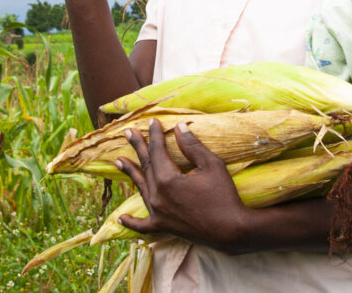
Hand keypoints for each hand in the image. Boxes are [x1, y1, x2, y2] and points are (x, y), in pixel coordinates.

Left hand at [115, 119, 248, 249]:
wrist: (232, 230)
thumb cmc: (224, 196)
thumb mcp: (212, 165)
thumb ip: (192, 146)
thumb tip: (178, 127)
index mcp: (168, 179)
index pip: (157, 151)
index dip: (155, 135)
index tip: (152, 121)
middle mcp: (158, 196)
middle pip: (146, 166)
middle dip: (138, 147)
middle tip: (128, 132)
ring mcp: (159, 213)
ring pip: (141, 188)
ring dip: (130, 173)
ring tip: (118, 161)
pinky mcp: (164, 227)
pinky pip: (143, 225)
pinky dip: (131, 222)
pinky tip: (121, 218)